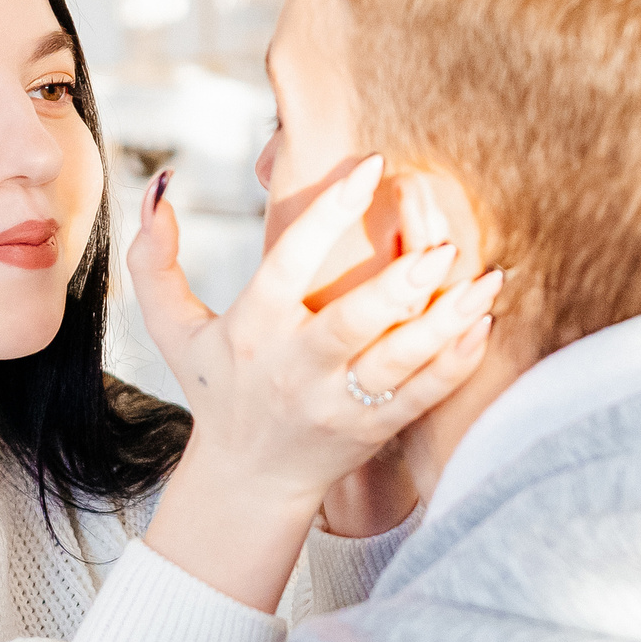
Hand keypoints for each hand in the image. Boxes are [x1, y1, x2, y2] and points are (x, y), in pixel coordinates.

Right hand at [129, 155, 498, 608]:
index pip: (290, 261)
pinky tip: (482, 322)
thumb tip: (160, 185)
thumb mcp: (172, 328)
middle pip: (353, 322)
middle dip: (400, 283)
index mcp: (252, 328)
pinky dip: (457, 361)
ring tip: (485, 279)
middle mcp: (295, 368)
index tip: (372, 162)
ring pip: (400, 361)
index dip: (330, 210)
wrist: (248, 479)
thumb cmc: (217, 387)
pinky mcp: (374, 430)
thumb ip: (154, 261)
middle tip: (443, 244)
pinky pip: (423, 396)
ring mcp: (338, 404)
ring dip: (446, 321)